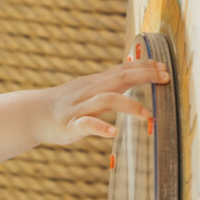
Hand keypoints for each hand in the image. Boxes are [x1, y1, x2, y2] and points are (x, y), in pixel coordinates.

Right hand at [35, 58, 165, 145]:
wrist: (33, 114)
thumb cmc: (66, 105)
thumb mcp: (89, 89)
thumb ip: (110, 83)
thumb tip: (133, 74)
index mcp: (96, 82)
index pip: (123, 70)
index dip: (144, 67)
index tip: (165, 68)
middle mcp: (89, 91)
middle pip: (119, 78)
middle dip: (144, 77)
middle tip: (166, 79)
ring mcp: (79, 107)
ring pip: (106, 100)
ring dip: (129, 105)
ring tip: (149, 115)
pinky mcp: (70, 125)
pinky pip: (86, 124)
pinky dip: (100, 127)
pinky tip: (113, 132)